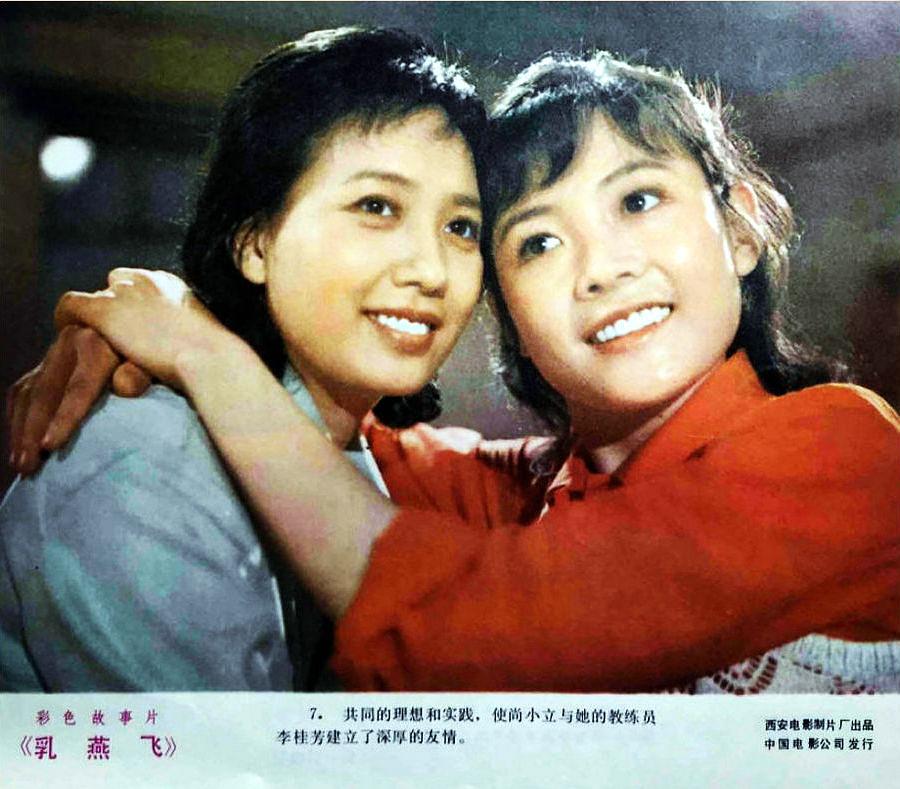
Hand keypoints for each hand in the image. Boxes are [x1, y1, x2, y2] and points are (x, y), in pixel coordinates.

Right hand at [6, 326, 151, 474]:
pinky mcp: (43, 365)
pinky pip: (22, 393)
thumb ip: (139, 375)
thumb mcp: (151, 363)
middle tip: (28, 466)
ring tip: (20, 464)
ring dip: (21, 431)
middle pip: (46, 393)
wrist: (135, 335)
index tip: (50, 446)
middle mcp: (69, 345)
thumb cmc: (150, 360)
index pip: (78, 387)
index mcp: (96, 345)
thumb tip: (125, 388)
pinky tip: (16, 444)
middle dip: (33, 431)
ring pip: (28, 394)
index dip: (64, 417)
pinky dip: (16, 419)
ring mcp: (53, 354)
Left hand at [55, 268, 231, 389]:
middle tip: (112, 336)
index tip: (132, 326)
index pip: (141, 284)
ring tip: (91, 341)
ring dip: (95, 318)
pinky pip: (71, 306)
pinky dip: (66, 319)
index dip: (133, 305)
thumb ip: (180, 326)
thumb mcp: (200, 332)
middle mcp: (147, 279)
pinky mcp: (105, 310)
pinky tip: (67, 335)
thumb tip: (168, 340)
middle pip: (116, 284)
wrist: (210, 360)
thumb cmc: (213, 358)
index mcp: (172, 283)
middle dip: (113, 307)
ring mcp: (124, 293)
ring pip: (95, 297)